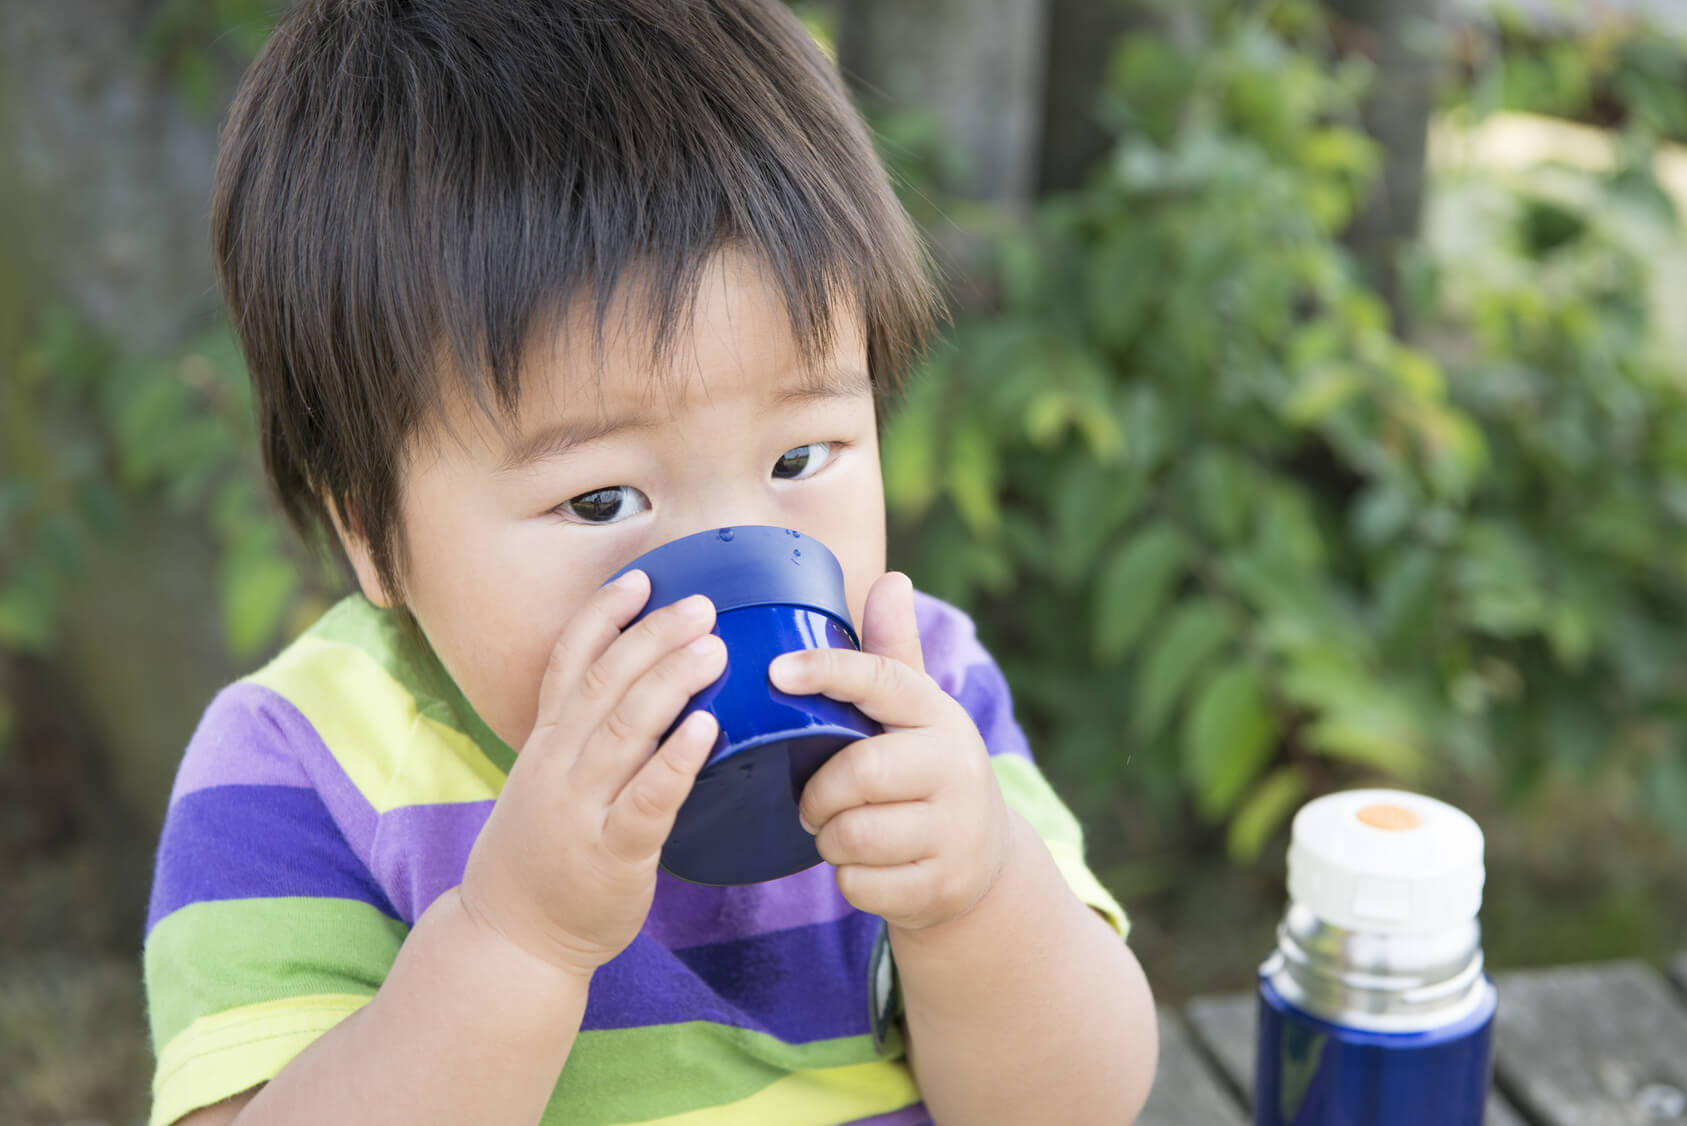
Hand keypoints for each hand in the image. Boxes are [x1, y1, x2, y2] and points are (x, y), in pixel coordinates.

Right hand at [459, 569, 726, 977]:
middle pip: (604, 684)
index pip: (569, 662)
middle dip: (653, 638)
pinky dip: (677, 760)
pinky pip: (648, 799)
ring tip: (714, 648)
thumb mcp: (548, 783)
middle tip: (702, 606)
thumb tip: (642, 686)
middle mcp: (558, 767)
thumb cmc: (544, 857)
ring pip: (626, 730)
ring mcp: (581, 810)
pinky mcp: (611, 855)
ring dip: (671, 682)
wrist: (512, 940)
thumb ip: (584, 738)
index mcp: (546, 744)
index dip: (603, 616)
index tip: (642, 578)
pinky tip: (708, 729)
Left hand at [769, 571, 1011, 932]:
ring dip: (829, 838)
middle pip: (858, 772)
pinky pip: (861, 884)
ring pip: (854, 834)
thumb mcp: (916, 714)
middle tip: (811, 801)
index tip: (777, 671)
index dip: (828, 670)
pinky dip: (849, 879)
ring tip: (838, 832)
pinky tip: (865, 867)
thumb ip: (894, 653)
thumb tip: (891, 579)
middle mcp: (955, 767)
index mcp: (938, 714)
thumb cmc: (926, 771)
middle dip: (819, 792)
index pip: (883, 679)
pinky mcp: (942, 885)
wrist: (984, 861)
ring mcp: (955, 831)